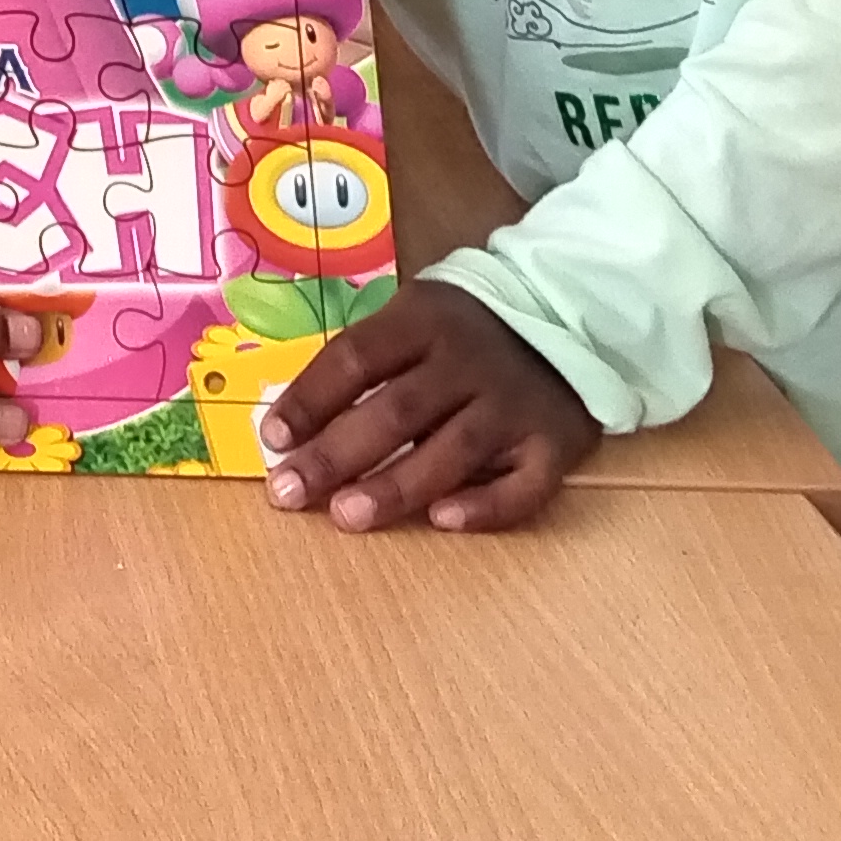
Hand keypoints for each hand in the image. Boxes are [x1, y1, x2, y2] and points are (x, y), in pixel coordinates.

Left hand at [257, 278, 600, 533]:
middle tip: (290, 492)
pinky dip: (484, 507)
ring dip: (396, 487)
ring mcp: (514, 404)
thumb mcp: (413, 317)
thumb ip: (366, 360)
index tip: (273, 437)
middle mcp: (469, 360)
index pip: (357, 358)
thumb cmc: (463, 329)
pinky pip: (522, 485)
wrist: (566, 318)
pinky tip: (442, 522)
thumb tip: (295, 424)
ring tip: (347, 516)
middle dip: (337, 455)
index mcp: (424, 320)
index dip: (311, 398)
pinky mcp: (554, 443)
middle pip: (396, 411)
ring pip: (452, 451)